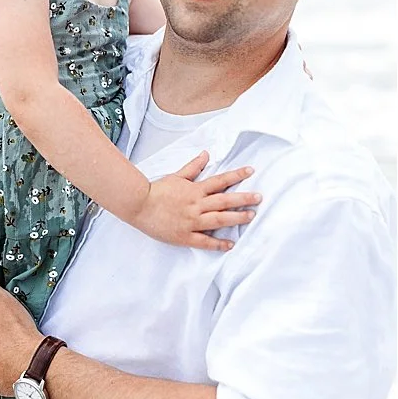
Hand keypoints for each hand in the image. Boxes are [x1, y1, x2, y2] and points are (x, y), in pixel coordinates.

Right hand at [132, 152, 261, 250]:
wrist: (138, 205)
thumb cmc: (156, 191)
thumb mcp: (176, 176)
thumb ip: (193, 167)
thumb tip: (206, 154)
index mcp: (195, 190)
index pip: (220, 181)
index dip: (236, 175)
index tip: (251, 171)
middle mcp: (196, 205)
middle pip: (224, 201)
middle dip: (243, 198)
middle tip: (259, 198)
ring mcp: (191, 221)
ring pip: (218, 220)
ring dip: (236, 218)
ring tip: (251, 216)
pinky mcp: (184, 235)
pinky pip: (204, 241)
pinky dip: (217, 243)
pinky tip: (230, 244)